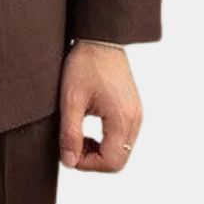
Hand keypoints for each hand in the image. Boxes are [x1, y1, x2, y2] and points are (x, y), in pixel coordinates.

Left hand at [59, 42, 142, 172]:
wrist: (99, 38)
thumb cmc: (85, 64)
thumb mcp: (71, 99)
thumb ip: (70, 133)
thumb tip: (69, 162)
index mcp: (123, 119)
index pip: (111, 163)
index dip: (87, 164)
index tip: (67, 151)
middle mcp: (135, 120)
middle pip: (118, 160)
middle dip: (93, 160)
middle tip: (71, 145)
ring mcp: (136, 115)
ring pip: (121, 150)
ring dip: (98, 151)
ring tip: (77, 135)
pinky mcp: (132, 109)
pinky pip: (122, 137)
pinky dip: (105, 140)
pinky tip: (87, 128)